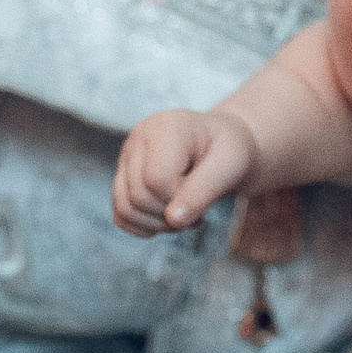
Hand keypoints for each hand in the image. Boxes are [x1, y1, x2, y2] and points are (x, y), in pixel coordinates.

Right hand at [113, 109, 258, 234]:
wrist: (222, 146)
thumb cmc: (229, 151)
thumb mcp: (230, 165)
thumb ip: (205, 190)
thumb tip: (173, 220)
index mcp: (166, 126)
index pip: (157, 179)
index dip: (182, 198)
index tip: (205, 192)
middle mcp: (139, 138)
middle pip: (139, 196)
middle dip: (171, 214)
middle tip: (198, 207)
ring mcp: (126, 157)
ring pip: (125, 208)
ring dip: (158, 224)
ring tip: (185, 213)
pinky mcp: (122, 177)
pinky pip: (120, 215)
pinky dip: (143, 226)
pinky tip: (169, 217)